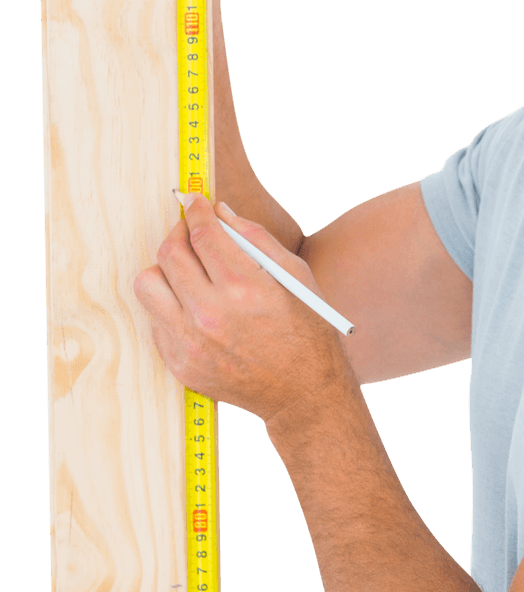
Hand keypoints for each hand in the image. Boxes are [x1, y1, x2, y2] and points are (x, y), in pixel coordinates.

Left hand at [134, 193, 344, 426]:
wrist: (302, 391)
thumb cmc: (306, 327)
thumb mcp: (293, 274)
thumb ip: (254, 237)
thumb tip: (220, 211)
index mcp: (244, 288)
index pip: (203, 234)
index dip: (196, 209)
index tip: (195, 200)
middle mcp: (211, 315)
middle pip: (170, 253)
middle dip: (180, 231)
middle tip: (191, 229)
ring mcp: (190, 343)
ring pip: (149, 284)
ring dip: (167, 268)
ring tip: (189, 270)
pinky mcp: (180, 364)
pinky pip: (156, 318)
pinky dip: (171, 303)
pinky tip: (196, 304)